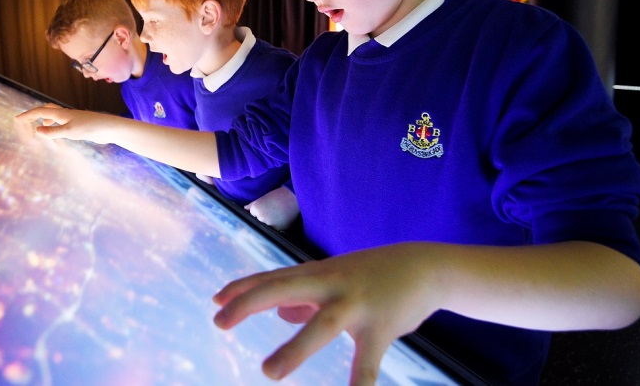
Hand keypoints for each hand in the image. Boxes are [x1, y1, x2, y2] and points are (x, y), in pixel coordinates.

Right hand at [14, 103, 116, 143]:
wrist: (109, 128)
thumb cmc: (90, 128)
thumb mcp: (70, 132)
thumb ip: (53, 132)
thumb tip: (36, 130)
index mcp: (62, 114)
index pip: (40, 112)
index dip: (28, 115)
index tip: (16, 118)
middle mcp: (66, 115)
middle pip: (47, 109)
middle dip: (35, 113)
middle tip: (25, 119)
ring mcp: (73, 119)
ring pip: (55, 116)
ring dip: (45, 118)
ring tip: (38, 125)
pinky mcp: (79, 125)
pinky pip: (62, 123)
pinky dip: (55, 125)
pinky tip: (57, 132)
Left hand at [212, 243, 438, 384]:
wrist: (423, 266)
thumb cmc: (371, 275)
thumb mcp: (335, 279)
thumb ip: (306, 296)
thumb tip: (281, 314)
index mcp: (317, 274)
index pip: (272, 278)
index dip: (242, 288)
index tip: (215, 301)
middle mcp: (330, 284)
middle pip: (283, 288)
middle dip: (249, 303)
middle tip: (219, 321)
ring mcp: (355, 304)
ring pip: (321, 325)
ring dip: (294, 348)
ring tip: (269, 372)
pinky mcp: (381, 326)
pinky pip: (368, 358)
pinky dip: (359, 380)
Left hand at [245, 186, 298, 229]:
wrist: (293, 197)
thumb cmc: (278, 195)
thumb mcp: (263, 198)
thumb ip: (252, 205)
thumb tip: (245, 208)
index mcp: (256, 210)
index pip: (252, 216)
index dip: (257, 213)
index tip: (265, 209)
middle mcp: (262, 219)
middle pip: (259, 223)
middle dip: (262, 219)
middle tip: (271, 212)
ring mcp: (271, 225)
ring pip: (266, 228)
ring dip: (269, 224)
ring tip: (276, 214)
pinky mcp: (279, 229)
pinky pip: (274, 230)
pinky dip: (276, 226)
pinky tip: (280, 218)